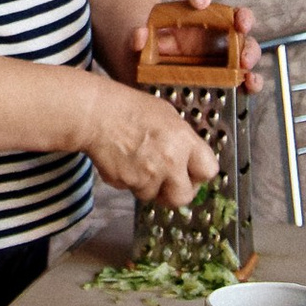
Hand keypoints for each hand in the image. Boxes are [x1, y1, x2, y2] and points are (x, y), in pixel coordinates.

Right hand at [87, 84, 219, 205]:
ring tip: (139, 164)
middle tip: (170, 183)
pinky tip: (125, 162)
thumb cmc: (130, 109)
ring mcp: (147, 175)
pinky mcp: (127, 183)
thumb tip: (189, 158)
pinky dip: (130, 181)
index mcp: (184, 141)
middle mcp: (169, 162)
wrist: (97, 115)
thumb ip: (183, 140)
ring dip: (148, 185)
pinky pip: (133, 190)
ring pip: (154, 195)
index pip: (209, 171)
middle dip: (177, 192)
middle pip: (184, 197)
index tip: (194, 173)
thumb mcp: (168, 115)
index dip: (200, 174)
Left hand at [120, 0, 264, 93]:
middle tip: (240, 25)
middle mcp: (213, 31)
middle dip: (242, 19)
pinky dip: (251, 80)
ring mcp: (224, 54)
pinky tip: (250, 83)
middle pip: (235, 19)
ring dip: (250, 51)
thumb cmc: (148, 52)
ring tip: (246, 61)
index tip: (198, 1)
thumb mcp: (138, 43)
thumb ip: (137, 38)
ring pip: (246, 47)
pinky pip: (245, 77)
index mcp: (191, 16)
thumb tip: (138, 36)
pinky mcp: (228, 77)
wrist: (151, 75)